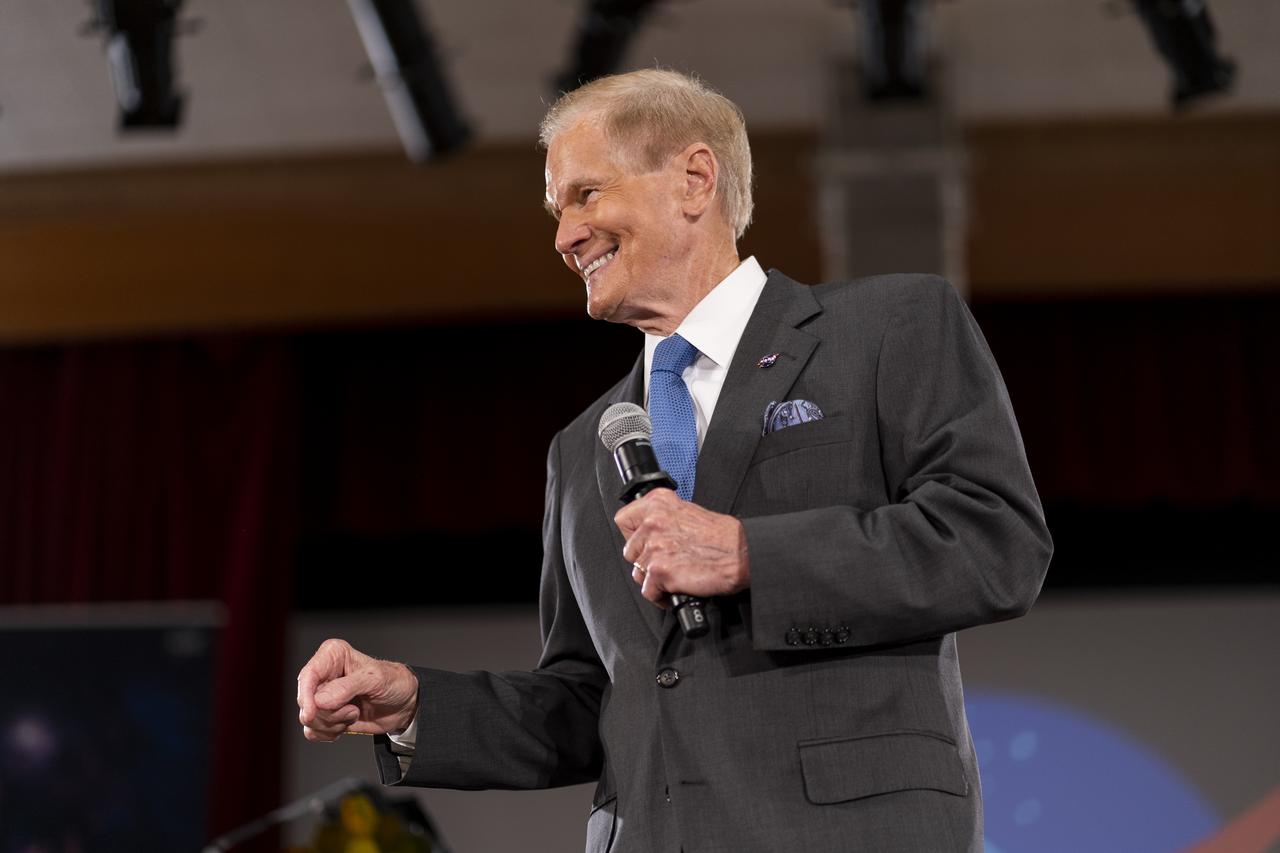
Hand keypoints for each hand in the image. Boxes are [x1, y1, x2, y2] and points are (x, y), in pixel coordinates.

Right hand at [297, 638, 418, 741]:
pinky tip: (347, 724)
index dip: (306, 697)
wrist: (406, 704)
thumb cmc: (394, 683)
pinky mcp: (326, 715)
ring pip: (309, 720)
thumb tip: (320, 700)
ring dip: (333, 724)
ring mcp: (323, 696)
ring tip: (355, 713)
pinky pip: (313, 732)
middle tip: (354, 710)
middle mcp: (324, 674)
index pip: (308, 676)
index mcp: (332, 655)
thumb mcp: (376, 680)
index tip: (311, 714)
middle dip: (330, 713)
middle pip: (307, 702)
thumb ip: (347, 688)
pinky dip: (329, 733)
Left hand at [614, 488, 749, 607]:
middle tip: (665, 564)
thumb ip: (666, 520)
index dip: (632, 536)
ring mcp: (655, 546)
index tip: (642, 544)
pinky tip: (674, 591)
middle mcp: (654, 522)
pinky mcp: (660, 570)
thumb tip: (651, 534)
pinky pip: (648, 591)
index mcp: (660, 503)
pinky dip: (660, 597)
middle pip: (629, 551)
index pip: (624, 519)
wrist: (743, 553)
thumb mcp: (689, 513)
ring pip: (638, 573)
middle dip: (645, 562)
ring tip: (673, 579)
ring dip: (654, 580)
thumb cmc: (724, 537)